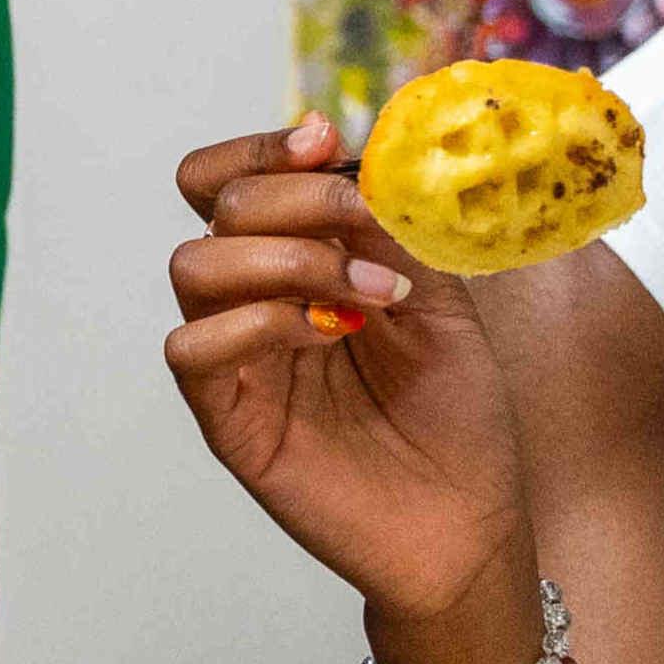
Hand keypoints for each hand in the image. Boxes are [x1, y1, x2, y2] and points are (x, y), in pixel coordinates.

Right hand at [162, 116, 532, 632]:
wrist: (472, 522)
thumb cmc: (457, 413)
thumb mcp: (440, 295)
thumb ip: (395, 226)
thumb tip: (358, 152)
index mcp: (294, 261)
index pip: (230, 180)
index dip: (261, 148)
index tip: (323, 141)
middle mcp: (253, 300)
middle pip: (215, 205)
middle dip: (296, 197)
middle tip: (367, 227)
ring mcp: (236, 359)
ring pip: (192, 265)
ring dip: (283, 257)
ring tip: (362, 294)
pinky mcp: (227, 419)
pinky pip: (190, 349)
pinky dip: (257, 325)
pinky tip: (326, 339)